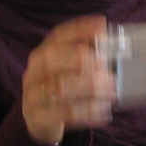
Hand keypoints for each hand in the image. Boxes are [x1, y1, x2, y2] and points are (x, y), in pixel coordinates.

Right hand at [21, 15, 115, 145]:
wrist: (39, 121)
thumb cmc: (60, 88)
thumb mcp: (67, 71)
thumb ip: (85, 57)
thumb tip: (111, 43)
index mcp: (42, 53)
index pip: (57, 36)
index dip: (79, 29)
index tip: (102, 25)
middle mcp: (34, 71)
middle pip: (52, 59)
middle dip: (82, 60)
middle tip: (107, 68)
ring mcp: (32, 94)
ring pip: (59, 87)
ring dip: (90, 88)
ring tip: (112, 92)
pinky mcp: (38, 117)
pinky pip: (63, 113)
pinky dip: (87, 111)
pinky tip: (104, 111)